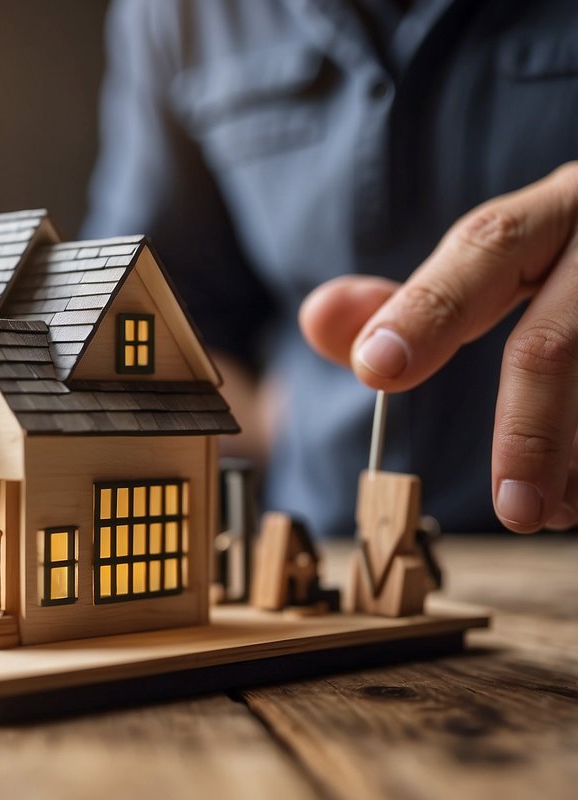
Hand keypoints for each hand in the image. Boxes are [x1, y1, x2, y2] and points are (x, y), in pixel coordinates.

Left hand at [299, 163, 577, 532]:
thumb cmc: (566, 269)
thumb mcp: (497, 267)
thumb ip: (411, 301)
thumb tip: (320, 320)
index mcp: (551, 214)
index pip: (485, 248)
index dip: (427, 310)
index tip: (377, 369)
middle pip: (556, 339)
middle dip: (529, 431)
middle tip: (511, 508)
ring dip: (577, 460)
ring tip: (544, 511)